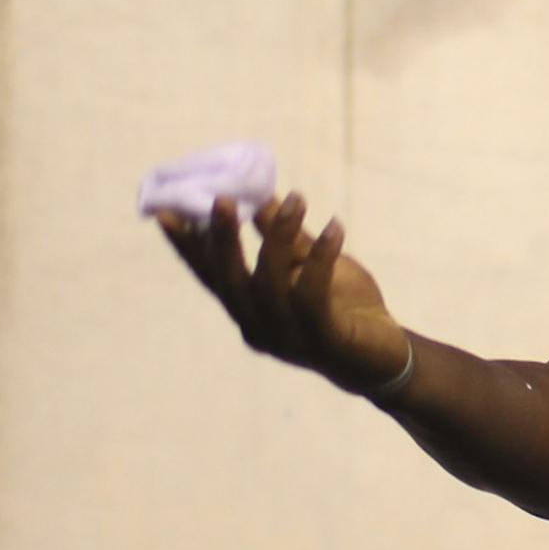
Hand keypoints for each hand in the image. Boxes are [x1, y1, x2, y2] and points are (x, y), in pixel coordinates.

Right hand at [159, 191, 412, 396]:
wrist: (384, 354)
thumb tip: (259, 195)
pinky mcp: (323, 341)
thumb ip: (283, 236)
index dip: (187, 247)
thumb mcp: (307, 263)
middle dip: (223, 240)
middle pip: (230, 283)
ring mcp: (289, 338)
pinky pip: (313, 296)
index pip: (210, 276)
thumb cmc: (340, 304)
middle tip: (222, 198)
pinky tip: (335, 227)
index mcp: (249, 308)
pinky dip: (320, 259)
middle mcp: (259, 326)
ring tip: (296, 197)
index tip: (165, 212)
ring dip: (277, 238)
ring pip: (269, 286)